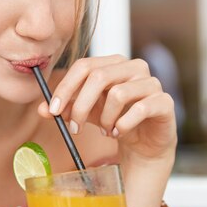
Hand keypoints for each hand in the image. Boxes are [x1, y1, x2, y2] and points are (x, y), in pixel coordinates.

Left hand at [39, 55, 176, 161]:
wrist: (146, 143)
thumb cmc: (115, 120)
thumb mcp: (86, 114)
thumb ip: (65, 109)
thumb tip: (42, 109)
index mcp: (113, 63)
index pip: (84, 66)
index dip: (66, 87)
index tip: (52, 110)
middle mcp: (134, 67)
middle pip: (99, 77)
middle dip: (81, 105)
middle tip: (74, 128)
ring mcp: (152, 83)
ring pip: (117, 94)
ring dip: (105, 119)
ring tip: (106, 131)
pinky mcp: (164, 102)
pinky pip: (140, 109)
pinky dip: (123, 125)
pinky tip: (119, 132)